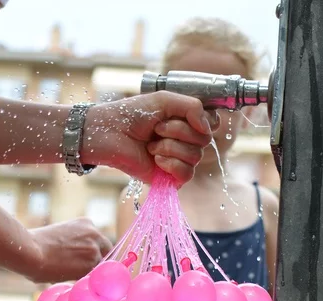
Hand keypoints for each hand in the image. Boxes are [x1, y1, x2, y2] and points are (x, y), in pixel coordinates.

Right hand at [29, 218, 112, 283]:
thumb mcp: (60, 235)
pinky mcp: (91, 265)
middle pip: (106, 253)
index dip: (94, 253)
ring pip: (101, 267)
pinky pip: (94, 276)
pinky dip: (86, 281)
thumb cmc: (36, 245)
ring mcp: (95, 249)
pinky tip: (71, 280)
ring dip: (90, 274)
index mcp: (86, 223)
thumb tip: (76, 260)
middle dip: (97, 263)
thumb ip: (75, 244)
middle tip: (85, 273)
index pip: (99, 242)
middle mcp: (95, 233)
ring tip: (71, 277)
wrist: (30, 251)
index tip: (85, 262)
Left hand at [83, 92, 218, 183]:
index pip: (212, 124)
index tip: (184, 115)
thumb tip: (208, 128)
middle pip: (205, 140)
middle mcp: (185, 141)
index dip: (204, 120)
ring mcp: (178, 160)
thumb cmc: (133, 114)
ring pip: (196, 157)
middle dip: (179, 131)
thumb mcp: (165, 100)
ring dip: (171, 147)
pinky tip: (156, 160)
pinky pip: (187, 174)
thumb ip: (192, 107)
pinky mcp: (169, 178)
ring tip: (151, 144)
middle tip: (157, 129)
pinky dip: (172, 165)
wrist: (110, 133)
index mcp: (187, 122)